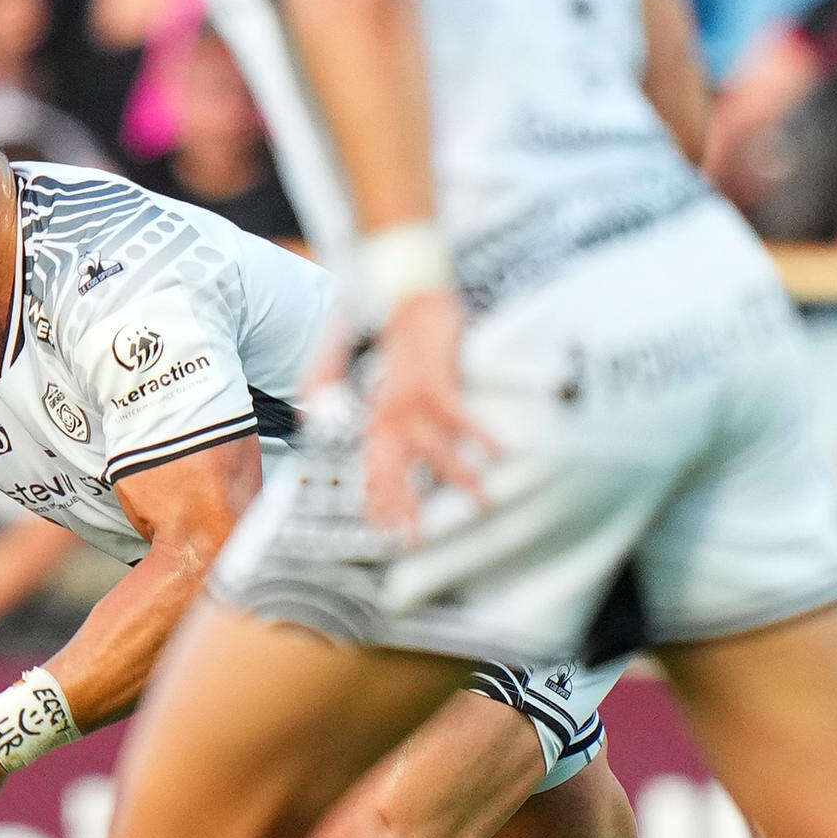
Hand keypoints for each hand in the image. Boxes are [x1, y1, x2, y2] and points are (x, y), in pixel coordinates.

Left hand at [361, 287, 485, 536]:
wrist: (400, 295)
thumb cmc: (386, 333)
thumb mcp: (359, 372)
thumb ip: (346, 402)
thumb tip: (336, 429)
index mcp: (372, 417)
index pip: (370, 469)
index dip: (376, 502)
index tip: (383, 532)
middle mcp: (386, 415)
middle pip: (394, 472)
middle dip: (405, 509)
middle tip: (417, 541)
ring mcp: (410, 402)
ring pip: (434, 452)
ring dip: (460, 479)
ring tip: (482, 503)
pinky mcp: (435, 384)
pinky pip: (460, 418)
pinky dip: (481, 436)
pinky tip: (500, 453)